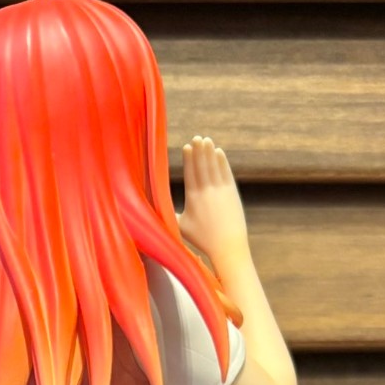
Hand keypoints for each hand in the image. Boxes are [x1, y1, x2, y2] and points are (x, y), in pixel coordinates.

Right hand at [178, 135, 250, 270]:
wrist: (228, 246)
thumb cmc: (202, 239)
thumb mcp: (182, 227)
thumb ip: (169, 215)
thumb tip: (151, 212)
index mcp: (193, 198)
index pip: (191, 173)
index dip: (189, 159)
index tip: (187, 147)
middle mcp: (207, 191)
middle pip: (202, 166)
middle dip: (199, 150)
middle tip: (197, 137)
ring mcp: (221, 190)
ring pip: (214, 166)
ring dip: (210, 152)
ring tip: (206, 140)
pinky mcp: (232, 193)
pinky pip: (226, 172)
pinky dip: (222, 161)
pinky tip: (219, 152)